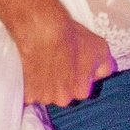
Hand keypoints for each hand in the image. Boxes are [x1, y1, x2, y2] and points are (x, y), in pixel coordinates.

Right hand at [0, 0, 115, 106]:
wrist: (43, 29)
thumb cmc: (71, 37)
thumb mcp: (101, 48)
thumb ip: (104, 67)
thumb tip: (100, 76)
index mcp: (81, 91)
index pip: (78, 90)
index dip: (74, 77)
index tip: (68, 64)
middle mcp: (63, 99)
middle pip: (60, 95)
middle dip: (58, 83)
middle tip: (54, 63)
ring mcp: (42, 98)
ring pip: (43, 94)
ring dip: (42, 85)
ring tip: (40, 64)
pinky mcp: (25, 94)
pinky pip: (27, 93)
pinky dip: (27, 85)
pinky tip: (29, 70)